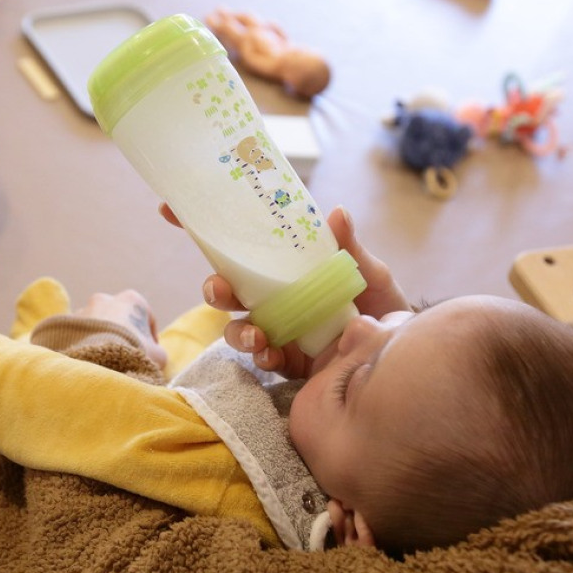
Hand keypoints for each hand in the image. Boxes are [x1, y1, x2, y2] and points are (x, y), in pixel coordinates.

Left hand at [76, 290, 167, 368]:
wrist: (97, 357)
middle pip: (119, 317)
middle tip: (126, 354)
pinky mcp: (67, 323)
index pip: (146, 316)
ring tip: (104, 358)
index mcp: (132, 300)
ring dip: (101, 337)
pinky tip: (90, 359)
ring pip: (97, 325)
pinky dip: (85, 343)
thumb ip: (157, 352)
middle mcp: (106, 298)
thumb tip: (154, 355)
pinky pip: (80, 334)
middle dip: (122, 333)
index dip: (150, 336)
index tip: (150, 351)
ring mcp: (85, 309)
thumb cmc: (133, 351)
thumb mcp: (158, 355)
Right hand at [159, 202, 408, 378]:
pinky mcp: (286, 363)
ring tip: (257, 335)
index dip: (202, 229)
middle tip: (219, 289)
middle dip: (214, 288)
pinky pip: (262, 359)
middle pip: (228, 290)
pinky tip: (273, 354)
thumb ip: (350, 249)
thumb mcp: (369, 273)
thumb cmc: (382, 306)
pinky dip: (263, 356)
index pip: (239, 247)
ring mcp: (276, 331)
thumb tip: (336, 213)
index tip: (170, 209)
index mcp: (285, 269)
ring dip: (238, 330)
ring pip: (237, 328)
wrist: (403, 355)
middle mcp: (273, 299)